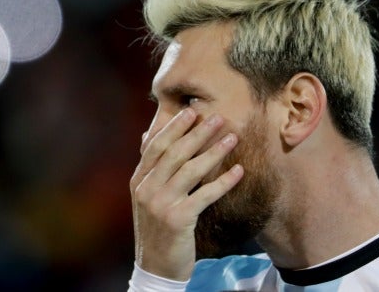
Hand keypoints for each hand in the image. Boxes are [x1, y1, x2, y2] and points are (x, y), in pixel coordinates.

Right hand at [130, 108, 242, 280]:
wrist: (155, 266)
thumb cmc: (156, 228)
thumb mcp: (146, 196)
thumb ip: (149, 168)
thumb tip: (146, 135)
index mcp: (138, 180)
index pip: (155, 146)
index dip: (173, 127)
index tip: (191, 111)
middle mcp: (146, 189)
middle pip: (174, 154)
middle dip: (197, 133)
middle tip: (216, 117)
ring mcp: (160, 204)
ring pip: (190, 170)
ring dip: (214, 152)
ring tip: (232, 138)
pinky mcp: (177, 220)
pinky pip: (204, 195)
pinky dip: (223, 182)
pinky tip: (239, 172)